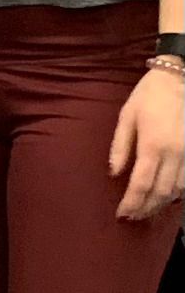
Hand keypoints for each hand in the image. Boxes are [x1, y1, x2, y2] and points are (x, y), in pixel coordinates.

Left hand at [109, 67, 184, 219]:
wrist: (179, 76)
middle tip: (133, 216)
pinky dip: (178, 192)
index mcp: (153, 146)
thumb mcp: (127, 117)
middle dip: (145, 208)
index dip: (131, 203)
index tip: (122, 214)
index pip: (141, 185)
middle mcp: (174, 153)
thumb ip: (120, 147)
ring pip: (178, 190)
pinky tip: (167, 195)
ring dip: (162, 204)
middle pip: (160, 193)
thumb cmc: (149, 95)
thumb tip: (114, 173)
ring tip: (147, 209)